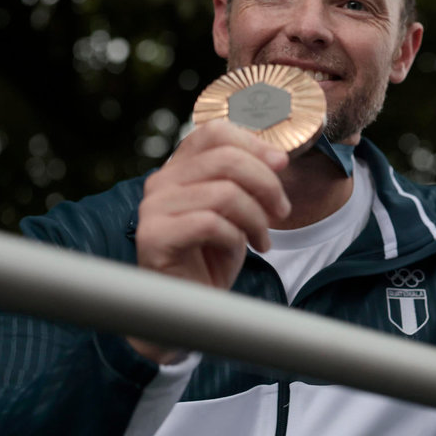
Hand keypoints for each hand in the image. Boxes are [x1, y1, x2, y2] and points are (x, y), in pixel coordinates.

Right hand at [130, 120, 289, 361]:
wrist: (193, 304)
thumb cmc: (215, 254)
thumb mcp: (238, 208)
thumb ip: (247, 177)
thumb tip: (279, 156)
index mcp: (180, 167)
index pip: (215, 132)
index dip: (254, 143)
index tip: (282, 164)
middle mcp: (161, 182)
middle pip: (226, 159)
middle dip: (267, 184)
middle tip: (282, 211)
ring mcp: (153, 209)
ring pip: (224, 193)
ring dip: (256, 218)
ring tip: (263, 239)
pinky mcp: (153, 237)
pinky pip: (210, 223)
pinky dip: (236, 237)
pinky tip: (242, 251)